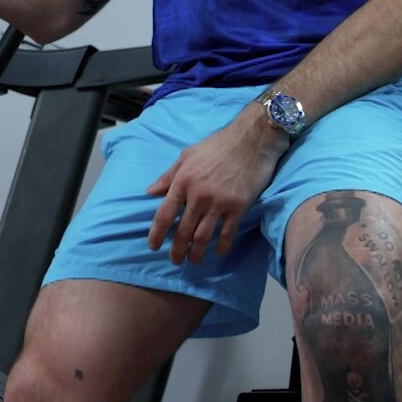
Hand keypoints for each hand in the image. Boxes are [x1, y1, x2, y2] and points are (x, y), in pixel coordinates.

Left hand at [145, 106, 289, 263]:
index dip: (156, 234)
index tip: (153, 246)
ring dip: (196, 253)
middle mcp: (198, 196)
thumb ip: (168, 176)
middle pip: (182, 231)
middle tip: (175, 260)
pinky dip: (221, 247)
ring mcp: (219, 203)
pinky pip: (227, 233)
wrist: (251, 140)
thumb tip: (151, 192)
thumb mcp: (186, 155)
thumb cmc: (217, 145)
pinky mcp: (238, 207)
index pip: (164, 214)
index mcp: (183, 182)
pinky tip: (217, 253)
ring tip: (193, 261)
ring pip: (203, 237)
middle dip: (176, 250)